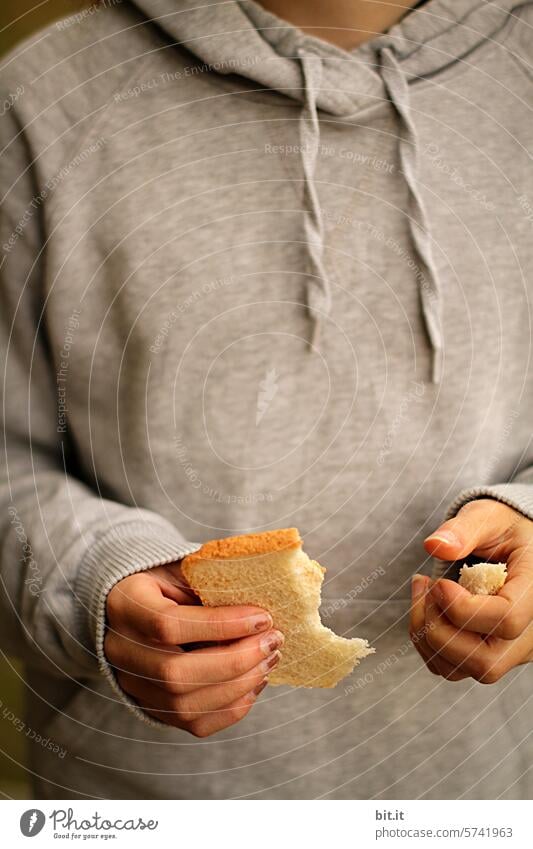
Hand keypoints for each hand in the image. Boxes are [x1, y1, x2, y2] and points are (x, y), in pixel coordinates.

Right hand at [104, 562, 282, 735]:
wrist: (134, 606)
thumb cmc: (167, 581)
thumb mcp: (182, 568)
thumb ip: (212, 582)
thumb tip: (264, 596)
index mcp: (126, 605)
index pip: (168, 624)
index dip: (220, 625)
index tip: (262, 617)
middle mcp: (121, 651)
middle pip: (176, 673)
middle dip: (236, 660)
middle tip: (274, 640)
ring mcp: (133, 684)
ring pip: (186, 705)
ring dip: (240, 685)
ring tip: (270, 659)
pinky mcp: (152, 707)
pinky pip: (194, 723)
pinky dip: (232, 708)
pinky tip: (255, 682)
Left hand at [410, 499, 532, 682]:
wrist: (512, 544)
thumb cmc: (504, 528)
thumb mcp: (488, 517)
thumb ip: (464, 529)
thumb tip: (435, 546)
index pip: (506, 620)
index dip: (462, 609)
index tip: (439, 583)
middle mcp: (529, 631)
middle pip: (485, 661)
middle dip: (439, 629)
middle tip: (428, 587)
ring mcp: (510, 649)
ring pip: (463, 670)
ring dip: (426, 635)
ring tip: (423, 591)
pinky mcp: (489, 653)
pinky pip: (451, 666)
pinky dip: (427, 642)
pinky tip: (427, 606)